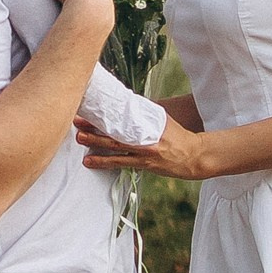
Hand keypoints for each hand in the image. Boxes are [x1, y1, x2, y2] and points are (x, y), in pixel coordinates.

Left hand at [76, 109, 210, 180]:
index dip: (106, 115)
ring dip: (95, 144)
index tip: (90, 109)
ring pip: (115, 148)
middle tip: (77, 123)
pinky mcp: (144, 165)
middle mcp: (146, 137)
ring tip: (80, 139)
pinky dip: (104, 162)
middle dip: (95, 128)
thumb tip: (126, 107)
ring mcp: (144, 153)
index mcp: (150, 123)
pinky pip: (120, 163)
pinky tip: (90, 162)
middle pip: (116, 132)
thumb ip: (145, 115)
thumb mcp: (162, 120)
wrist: (194, 156)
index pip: (123, 118)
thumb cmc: (178, 136)